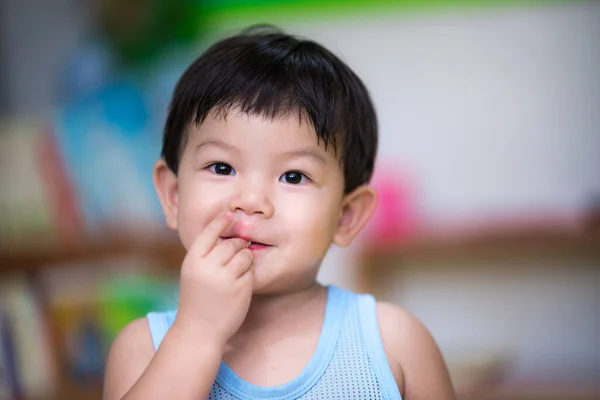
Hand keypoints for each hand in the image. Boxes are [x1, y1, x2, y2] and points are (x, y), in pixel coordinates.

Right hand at [174, 213, 253, 344]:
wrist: (198, 331)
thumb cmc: (196, 299)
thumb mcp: (193, 273)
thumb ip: (206, 255)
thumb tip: (228, 235)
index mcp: (193, 261)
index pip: (209, 232)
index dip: (221, 222)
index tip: (229, 215)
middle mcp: (208, 267)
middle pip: (231, 243)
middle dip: (237, 245)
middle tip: (236, 254)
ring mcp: (225, 278)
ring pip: (245, 254)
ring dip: (245, 258)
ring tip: (238, 270)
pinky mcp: (241, 289)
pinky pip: (251, 271)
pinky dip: (248, 274)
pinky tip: (240, 284)